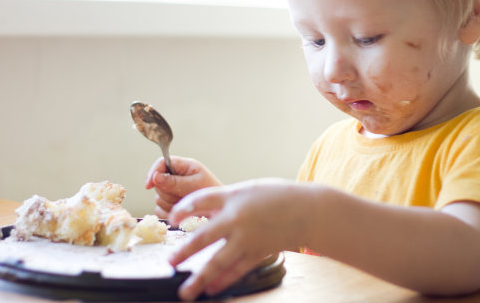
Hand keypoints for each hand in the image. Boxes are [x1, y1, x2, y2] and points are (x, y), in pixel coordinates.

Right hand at [145, 156, 221, 217]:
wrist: (221, 211)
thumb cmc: (212, 193)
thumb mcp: (195, 185)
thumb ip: (175, 182)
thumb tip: (155, 177)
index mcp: (184, 166)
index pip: (161, 163)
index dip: (153, 172)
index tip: (149, 185)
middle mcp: (176, 176)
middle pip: (158, 183)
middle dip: (168, 192)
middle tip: (184, 195)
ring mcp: (172, 191)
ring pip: (158, 198)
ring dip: (171, 204)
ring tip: (187, 204)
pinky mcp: (170, 204)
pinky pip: (160, 210)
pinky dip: (168, 213)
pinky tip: (181, 212)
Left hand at [167, 178, 311, 300]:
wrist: (308, 210)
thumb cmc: (278, 196)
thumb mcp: (247, 190)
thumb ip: (224, 201)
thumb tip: (202, 212)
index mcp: (233, 196)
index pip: (199, 200)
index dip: (183, 210)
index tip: (172, 218)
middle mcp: (237, 218)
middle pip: (204, 237)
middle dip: (185, 252)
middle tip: (170, 262)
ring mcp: (248, 238)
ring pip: (218, 262)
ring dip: (200, 278)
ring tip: (186, 291)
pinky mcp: (258, 252)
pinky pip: (237, 270)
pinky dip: (223, 281)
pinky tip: (211, 288)